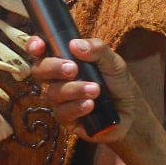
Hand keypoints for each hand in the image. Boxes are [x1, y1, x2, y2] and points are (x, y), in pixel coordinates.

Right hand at [26, 36, 149, 143]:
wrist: (131, 111)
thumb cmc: (117, 82)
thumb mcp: (113, 62)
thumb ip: (97, 50)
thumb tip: (75, 44)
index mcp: (64, 60)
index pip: (41, 51)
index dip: (34, 46)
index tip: (40, 46)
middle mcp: (57, 79)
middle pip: (39, 70)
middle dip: (53, 68)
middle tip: (73, 69)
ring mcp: (60, 100)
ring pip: (52, 93)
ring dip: (73, 89)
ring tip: (95, 90)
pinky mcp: (66, 120)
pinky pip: (62, 113)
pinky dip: (76, 107)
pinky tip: (91, 105)